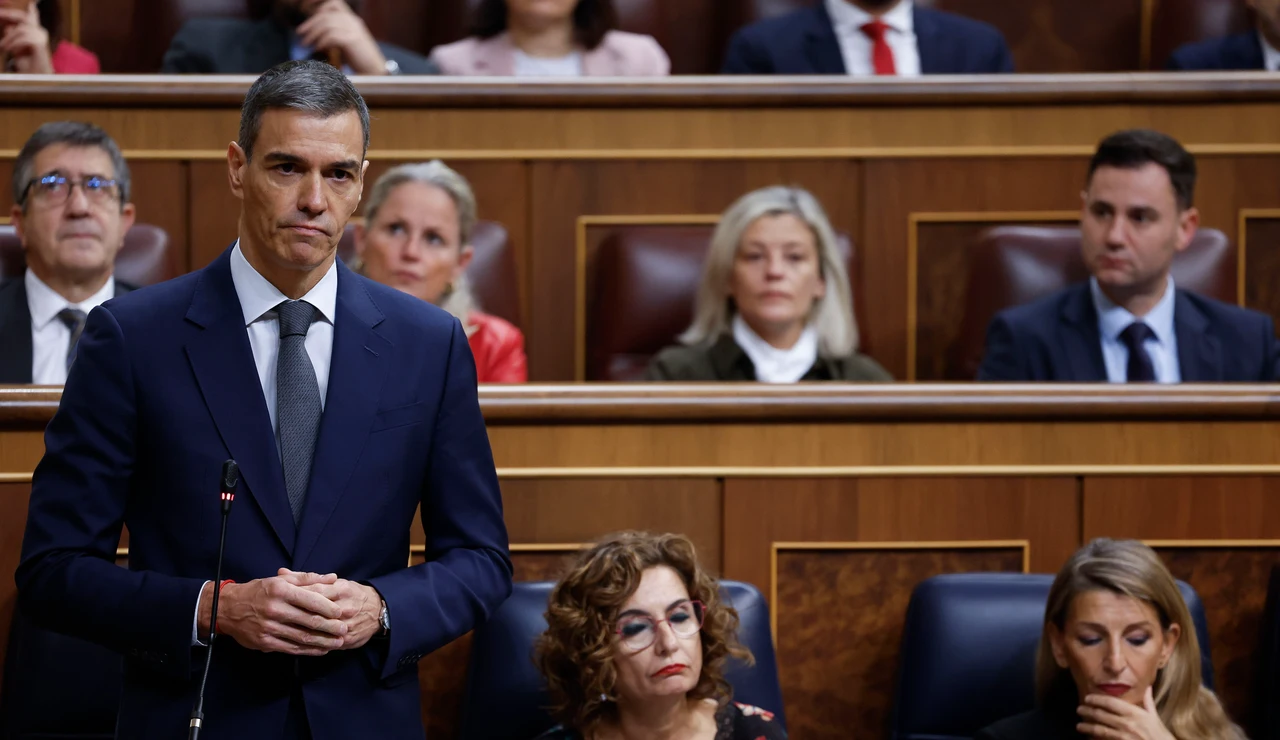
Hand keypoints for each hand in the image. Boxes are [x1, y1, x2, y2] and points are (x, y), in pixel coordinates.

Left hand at [0, 5, 52, 73]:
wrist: (35, 77)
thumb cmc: (26, 63)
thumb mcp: (15, 45)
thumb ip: (13, 34)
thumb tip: (7, 25)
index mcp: (35, 32)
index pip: (32, 16)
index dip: (31, 9)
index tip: (31, 3)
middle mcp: (40, 32)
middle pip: (23, 17)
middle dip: (9, 14)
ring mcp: (41, 37)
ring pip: (20, 29)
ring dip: (9, 38)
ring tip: (4, 47)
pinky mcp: (40, 43)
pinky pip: (23, 38)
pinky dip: (14, 44)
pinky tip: (10, 50)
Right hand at [199, 572, 349, 655]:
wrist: (228, 609)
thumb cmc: (259, 591)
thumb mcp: (281, 580)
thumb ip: (308, 579)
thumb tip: (333, 578)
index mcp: (281, 591)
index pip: (311, 600)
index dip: (329, 608)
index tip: (342, 613)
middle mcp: (275, 609)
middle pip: (309, 621)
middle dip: (330, 627)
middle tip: (345, 630)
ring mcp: (269, 628)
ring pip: (302, 637)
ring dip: (322, 642)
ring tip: (337, 643)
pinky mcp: (265, 642)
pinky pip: (291, 648)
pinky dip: (308, 651)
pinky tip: (320, 650)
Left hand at [283, 568, 383, 649]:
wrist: (379, 610)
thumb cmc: (351, 594)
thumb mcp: (333, 582)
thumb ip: (306, 579)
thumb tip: (280, 572)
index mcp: (341, 589)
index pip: (313, 592)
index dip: (293, 596)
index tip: (276, 599)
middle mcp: (344, 607)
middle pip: (314, 612)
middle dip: (292, 615)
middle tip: (273, 618)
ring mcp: (346, 625)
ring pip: (319, 630)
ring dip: (299, 632)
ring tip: (280, 631)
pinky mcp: (347, 639)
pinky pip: (326, 644)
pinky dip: (310, 645)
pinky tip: (295, 644)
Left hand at [295, 0, 387, 74]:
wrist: (376, 71)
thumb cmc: (359, 59)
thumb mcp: (346, 41)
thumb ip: (335, 33)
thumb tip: (316, 32)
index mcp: (352, 19)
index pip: (333, 4)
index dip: (318, 6)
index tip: (306, 14)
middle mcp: (353, 21)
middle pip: (325, 15)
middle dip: (310, 23)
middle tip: (299, 33)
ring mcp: (353, 29)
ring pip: (326, 24)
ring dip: (313, 34)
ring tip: (306, 44)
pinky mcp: (352, 40)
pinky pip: (331, 36)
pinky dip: (321, 42)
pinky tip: (317, 48)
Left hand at [1077, 687, 1176, 739]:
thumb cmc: (1160, 735)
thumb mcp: (1155, 717)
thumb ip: (1148, 702)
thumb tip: (1147, 687)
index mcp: (1135, 713)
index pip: (1111, 703)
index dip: (1097, 699)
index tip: (1088, 698)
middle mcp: (1127, 723)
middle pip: (1101, 715)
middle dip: (1088, 712)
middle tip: (1079, 710)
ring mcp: (1124, 736)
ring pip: (1100, 729)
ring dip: (1087, 727)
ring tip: (1079, 726)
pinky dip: (1096, 739)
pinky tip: (1089, 738)